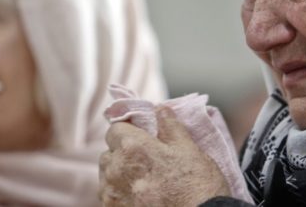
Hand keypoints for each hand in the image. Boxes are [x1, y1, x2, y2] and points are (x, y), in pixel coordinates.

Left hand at [99, 106, 230, 206]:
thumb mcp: (190, 149)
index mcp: (133, 147)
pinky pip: (109, 196)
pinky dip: (120, 193)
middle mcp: (116, 169)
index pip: (115, 128)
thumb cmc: (198, 186)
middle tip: (146, 160)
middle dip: (123, 152)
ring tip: (144, 180)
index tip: (140, 135)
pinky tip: (141, 196)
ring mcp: (112, 194)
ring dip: (120, 173)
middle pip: (109, 152)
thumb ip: (171, 126)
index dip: (128, 130)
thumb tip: (160, 110)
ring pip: (107, 175)